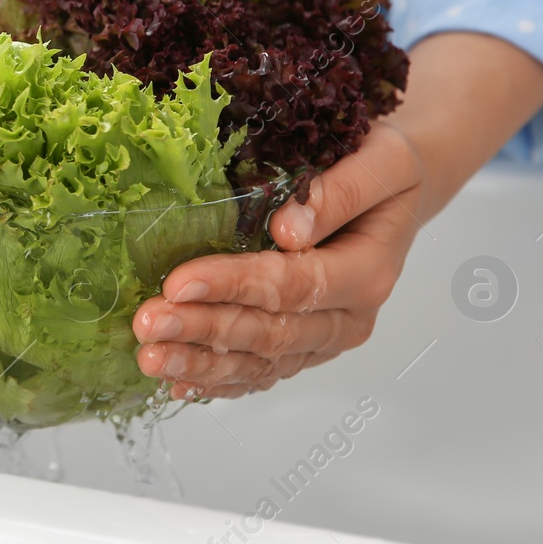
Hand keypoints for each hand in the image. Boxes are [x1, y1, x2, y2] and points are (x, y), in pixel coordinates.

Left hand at [130, 31, 542, 399]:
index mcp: (367, 272)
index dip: (234, 286)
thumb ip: (340, 191)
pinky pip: (259, 373)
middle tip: (148, 323)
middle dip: (204, 329)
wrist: (394, 193)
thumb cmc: (382, 167)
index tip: (178, 282)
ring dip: (201, 363)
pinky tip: (176, 383)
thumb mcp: (381, 160)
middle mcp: (348, 318)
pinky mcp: (302, 348)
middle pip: (270, 332)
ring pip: (259, 361)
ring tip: (149, 357)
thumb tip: (289, 228)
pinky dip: (217, 380)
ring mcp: (323, 339)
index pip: (295, 285)